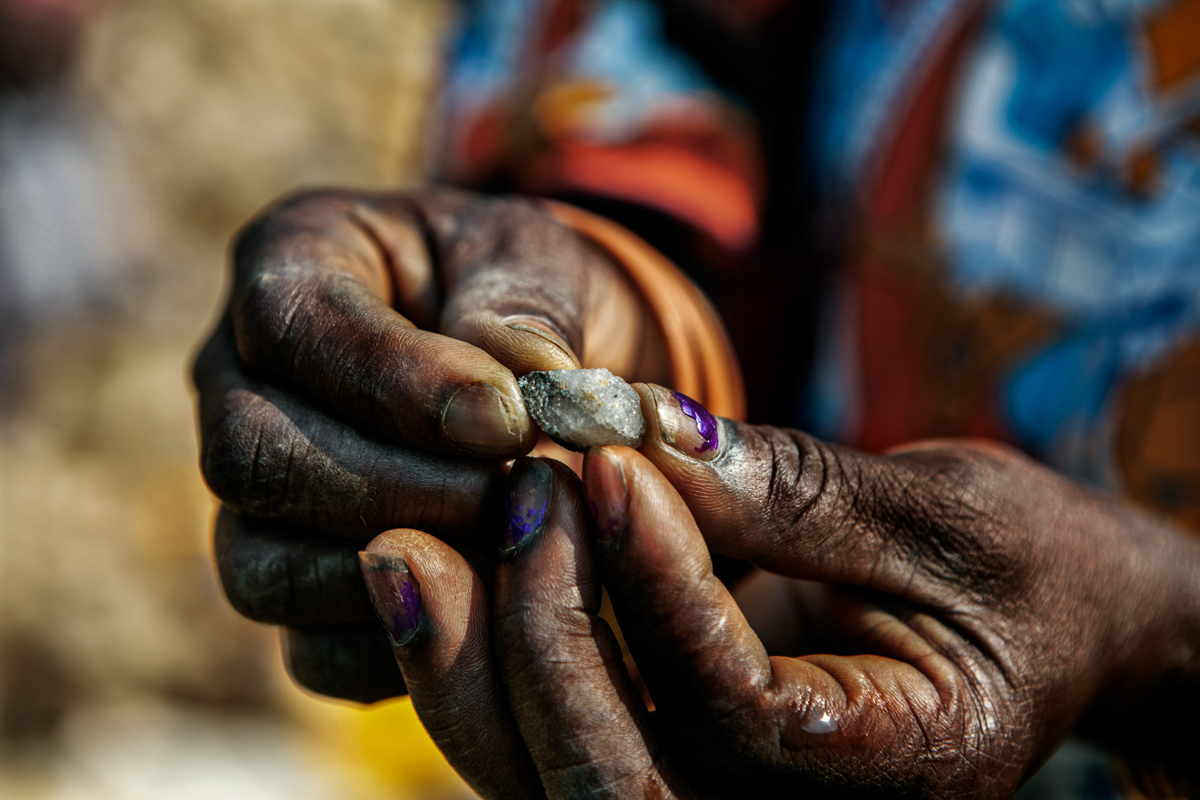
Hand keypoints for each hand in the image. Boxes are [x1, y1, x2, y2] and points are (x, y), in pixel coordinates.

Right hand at [193, 187, 666, 700]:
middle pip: (250, 458)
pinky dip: (403, 643)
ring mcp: (257, 497)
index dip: (394, 383)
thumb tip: (527, 387)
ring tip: (510, 546)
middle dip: (395, 488)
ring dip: (395, 571)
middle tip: (514, 493)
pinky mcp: (299, 585)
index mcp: (293, 265)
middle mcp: (243, 384)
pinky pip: (310, 650)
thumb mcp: (541, 259)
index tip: (507, 421)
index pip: (291, 325)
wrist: (543, 370)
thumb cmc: (530, 291)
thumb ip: (527, 308)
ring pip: (261, 567)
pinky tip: (489, 604)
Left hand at [360, 386, 1199, 797]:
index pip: (742, 716)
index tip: (608, 462)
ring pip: (558, 782)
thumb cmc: (1022, 566)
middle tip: (506, 496)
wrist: (1045, 623)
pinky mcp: (674, 760)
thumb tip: (641, 436)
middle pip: (616, 791)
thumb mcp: (943, 518)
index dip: (660, 590)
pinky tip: (440, 570)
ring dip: (473, 664)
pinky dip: (486, 664)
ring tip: (412, 542)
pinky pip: (554, 741)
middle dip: (537, 642)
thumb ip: (796, 491)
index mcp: (901, 772)